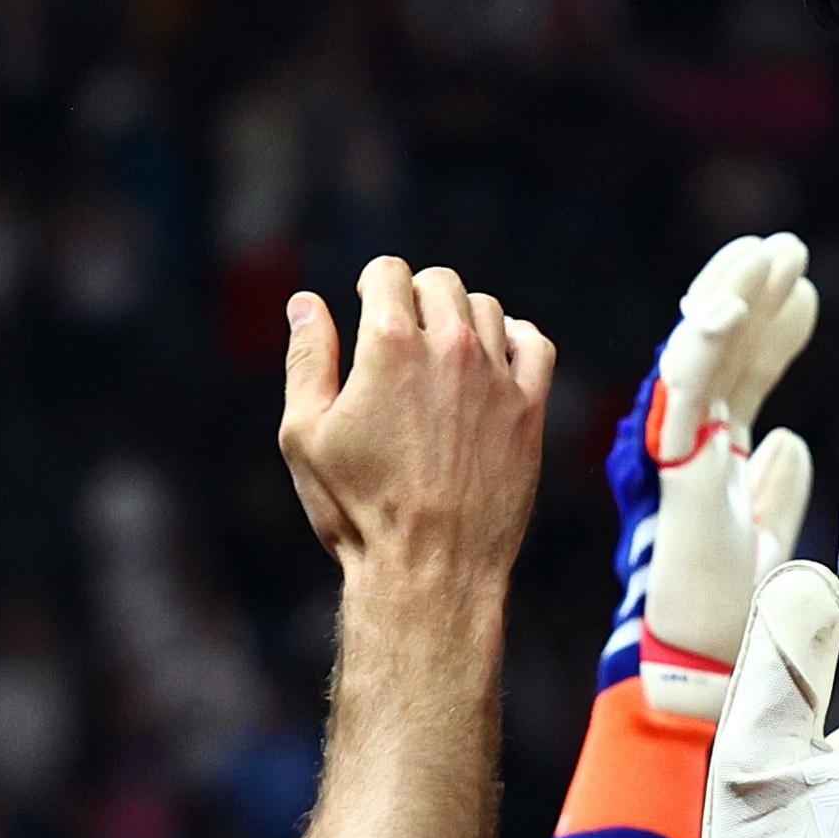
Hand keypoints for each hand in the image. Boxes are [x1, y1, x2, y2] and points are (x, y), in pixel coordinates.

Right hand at [280, 256, 554, 589]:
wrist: (431, 565)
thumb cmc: (357, 507)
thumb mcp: (305, 434)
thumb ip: (308, 358)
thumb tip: (306, 303)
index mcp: (389, 345)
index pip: (389, 272)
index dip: (372, 282)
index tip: (367, 301)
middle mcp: (451, 347)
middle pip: (440, 283)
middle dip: (414, 295)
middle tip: (399, 329)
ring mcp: (498, 374)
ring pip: (485, 308)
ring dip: (459, 316)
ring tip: (439, 351)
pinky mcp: (531, 405)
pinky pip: (533, 342)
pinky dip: (513, 337)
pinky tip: (494, 356)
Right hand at [626, 232, 819, 721]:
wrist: (704, 667)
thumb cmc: (731, 614)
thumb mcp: (770, 538)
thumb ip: (776, 489)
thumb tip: (790, 440)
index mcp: (715, 459)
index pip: (743, 377)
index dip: (774, 330)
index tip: (807, 289)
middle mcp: (693, 448)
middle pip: (722, 353)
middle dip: (752, 294)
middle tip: (788, 249)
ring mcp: (679, 455)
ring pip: (700, 355)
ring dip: (731, 297)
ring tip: (771, 253)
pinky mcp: (673, 470)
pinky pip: (680, 396)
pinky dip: (699, 345)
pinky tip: (728, 307)